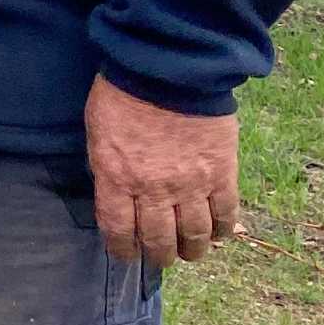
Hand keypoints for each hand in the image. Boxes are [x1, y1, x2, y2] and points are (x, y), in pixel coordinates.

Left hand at [85, 73, 240, 266]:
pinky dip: (221, 230)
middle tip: (160, 256)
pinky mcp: (222, 173)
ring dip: (191, 250)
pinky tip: (216, 234)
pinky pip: (225, 215)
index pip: (118, 231)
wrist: (168, 68)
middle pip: (158, 240)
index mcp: (117, 178)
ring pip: (194, 235)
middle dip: (158, 255)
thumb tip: (117, 198)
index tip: (125, 254)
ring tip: (189, 252)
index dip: (122, 249)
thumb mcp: (99, 134)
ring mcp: (191, 184)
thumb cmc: (123, 95)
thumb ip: (108, 170)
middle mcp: (154, 189)